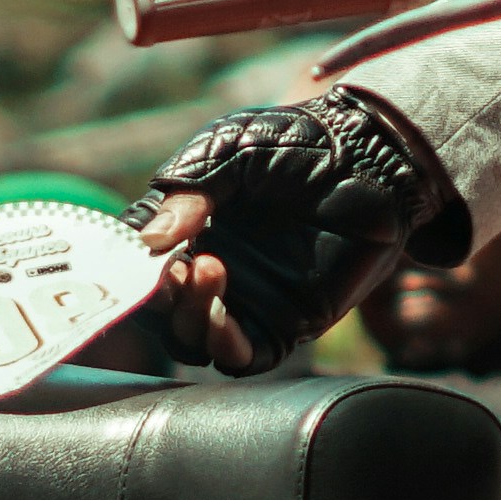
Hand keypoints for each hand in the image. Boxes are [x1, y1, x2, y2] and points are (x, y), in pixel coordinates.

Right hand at [137, 95, 452, 373]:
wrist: (373, 157)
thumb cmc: (299, 142)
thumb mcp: (232, 147)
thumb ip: (190, 188)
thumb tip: (150, 240)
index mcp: (188, 227)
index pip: (138, 261)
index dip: (128, 265)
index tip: (139, 252)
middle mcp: (209, 267)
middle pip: (160, 312)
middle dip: (156, 298)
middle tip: (174, 268)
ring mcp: (248, 299)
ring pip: (194, 341)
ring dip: (188, 319)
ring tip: (208, 271)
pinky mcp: (288, 323)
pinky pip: (245, 357)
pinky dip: (224, 347)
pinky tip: (224, 317)